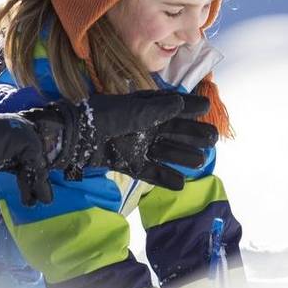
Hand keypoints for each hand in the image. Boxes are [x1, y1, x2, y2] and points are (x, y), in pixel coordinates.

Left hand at [23, 91, 217, 188]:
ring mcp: (136, 145)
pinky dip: (163, 178)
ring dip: (183, 156)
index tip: (207, 108)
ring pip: (165, 151)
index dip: (190, 107)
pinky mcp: (127, 162)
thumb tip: (183, 103)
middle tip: (213, 140)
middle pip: (174, 131)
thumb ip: (158, 108)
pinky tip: (179, 184)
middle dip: (193, 135)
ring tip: (201, 162)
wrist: (75, 136)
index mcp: (146, 108)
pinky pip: (149, 171)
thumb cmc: (103, 116)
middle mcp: (144, 126)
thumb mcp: (132, 109)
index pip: (173, 107)